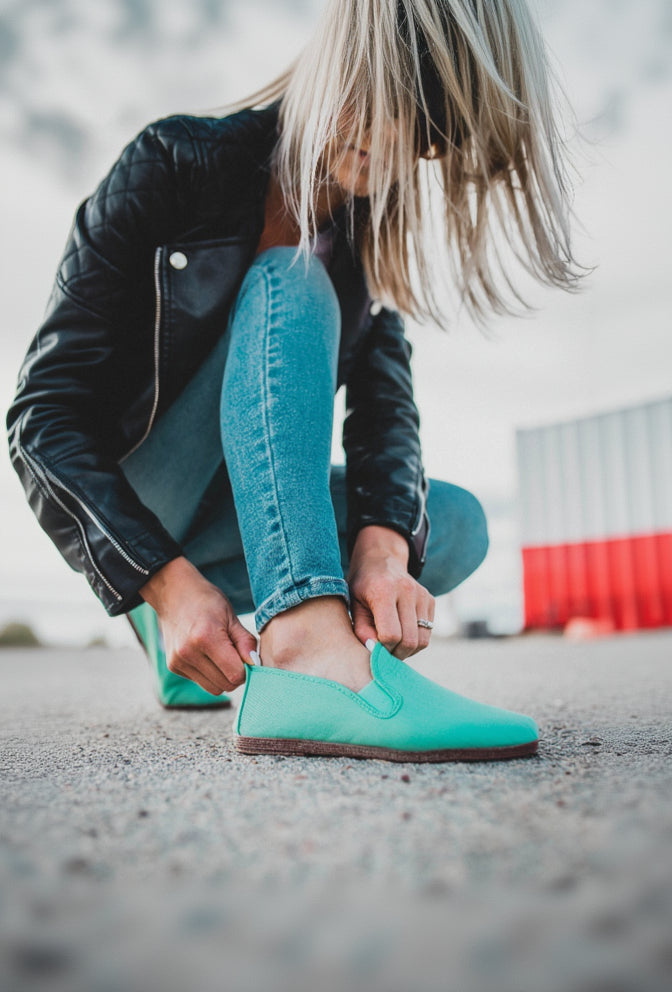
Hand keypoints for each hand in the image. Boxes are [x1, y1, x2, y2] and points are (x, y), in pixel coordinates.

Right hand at [139, 556, 256, 693]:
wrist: (173, 594)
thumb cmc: (206, 601)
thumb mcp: (231, 615)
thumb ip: (245, 642)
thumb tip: (256, 664)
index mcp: (206, 638)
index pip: (236, 674)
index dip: (247, 668)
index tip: (246, 655)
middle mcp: (189, 653)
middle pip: (225, 685)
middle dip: (236, 674)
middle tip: (235, 654)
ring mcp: (179, 661)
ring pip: (213, 688)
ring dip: (222, 677)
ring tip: (221, 655)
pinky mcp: (173, 666)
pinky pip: (201, 682)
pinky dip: (209, 674)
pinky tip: (206, 655)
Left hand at [347, 526, 434, 659]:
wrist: (381, 559)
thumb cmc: (362, 586)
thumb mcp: (353, 605)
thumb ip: (361, 629)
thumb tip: (374, 652)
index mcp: (384, 591)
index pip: (391, 635)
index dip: (382, 648)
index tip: (374, 647)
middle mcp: (407, 591)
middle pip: (409, 640)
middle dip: (396, 653)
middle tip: (385, 652)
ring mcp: (422, 595)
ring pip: (422, 640)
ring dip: (408, 650)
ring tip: (393, 646)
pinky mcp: (430, 600)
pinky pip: (428, 631)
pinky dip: (416, 640)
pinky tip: (402, 633)